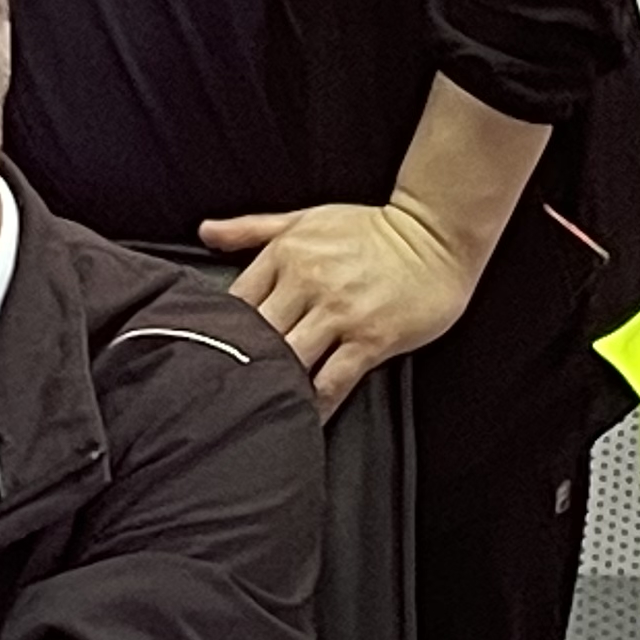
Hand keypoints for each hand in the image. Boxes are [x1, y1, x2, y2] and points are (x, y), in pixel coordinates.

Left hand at [199, 197, 481, 410]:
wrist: (435, 236)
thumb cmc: (369, 230)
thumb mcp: (303, 220)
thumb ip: (250, 229)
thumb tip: (205, 231)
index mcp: (285, 255)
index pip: (235, 300)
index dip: (219, 331)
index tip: (210, 354)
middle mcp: (307, 283)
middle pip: (257, 335)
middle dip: (242, 364)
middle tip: (224, 393)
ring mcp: (339, 313)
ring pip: (291, 360)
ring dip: (276, 385)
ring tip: (259, 410)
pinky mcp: (370, 339)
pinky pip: (333, 381)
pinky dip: (315, 404)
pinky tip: (303, 420)